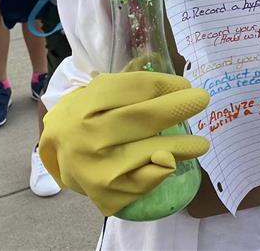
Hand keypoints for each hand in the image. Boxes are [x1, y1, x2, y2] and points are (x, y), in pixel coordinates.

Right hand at [39, 68, 209, 215]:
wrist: (58, 153)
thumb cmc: (87, 115)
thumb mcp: (99, 90)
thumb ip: (130, 81)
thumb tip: (164, 66)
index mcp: (88, 103)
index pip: (134, 89)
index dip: (165, 85)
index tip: (186, 86)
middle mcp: (89, 135)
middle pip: (142, 118)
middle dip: (177, 108)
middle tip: (202, 100)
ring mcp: (96, 167)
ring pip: (148, 153)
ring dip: (181, 146)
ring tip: (201, 143)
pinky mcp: (106, 193)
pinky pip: (144, 182)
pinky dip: (162, 170)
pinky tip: (172, 161)